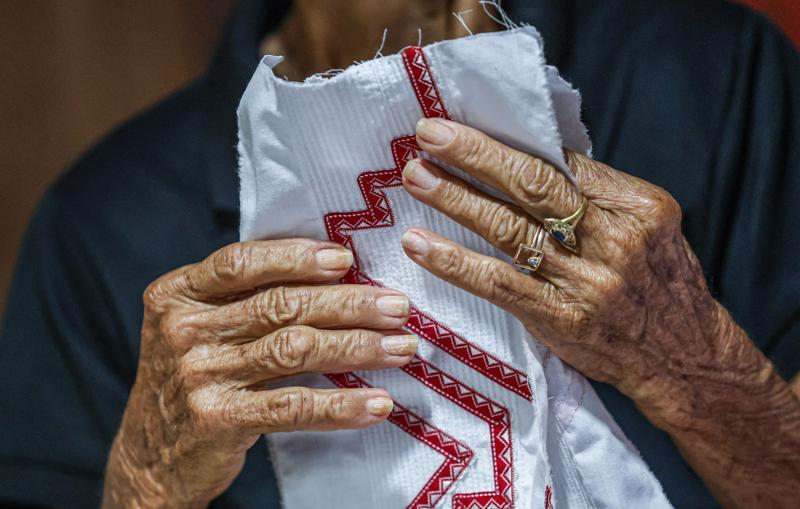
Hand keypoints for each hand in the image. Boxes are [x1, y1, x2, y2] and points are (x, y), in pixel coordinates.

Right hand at [103, 239, 415, 507]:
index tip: (346, 258)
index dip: (296, 257)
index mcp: (177, 294)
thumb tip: (334, 269)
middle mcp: (184, 330)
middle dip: (348, 303)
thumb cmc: (192, 376)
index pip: (240, 262)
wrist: (151, 456)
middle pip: (280, 304)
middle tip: (398, 306)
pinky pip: (293, 407)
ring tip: (402, 348)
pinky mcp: (219, 420)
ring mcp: (199, 376)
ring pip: (295, 350)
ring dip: (357, 347)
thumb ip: (242, 298)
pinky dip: (341, 405)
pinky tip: (377, 403)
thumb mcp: (198, 326)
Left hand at [399, 118, 799, 507]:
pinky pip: (497, 283)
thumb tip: (532, 160)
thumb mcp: (649, 227)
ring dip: (455, 199)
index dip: (508, 141)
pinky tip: (420, 245)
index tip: (465, 125)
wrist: (682, 357)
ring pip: (509, 229)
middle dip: (476, 155)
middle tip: (429, 133)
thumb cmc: (660, 283)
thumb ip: (598, 196)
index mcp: (636, 206)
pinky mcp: (559, 317)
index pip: (563, 162)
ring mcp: (584, 280)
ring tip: (416, 176)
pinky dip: (454, 262)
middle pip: (533, 185)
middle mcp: (612, 238)